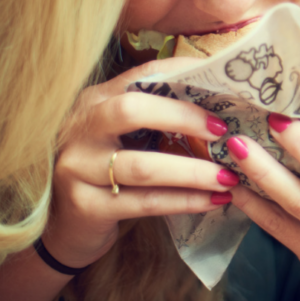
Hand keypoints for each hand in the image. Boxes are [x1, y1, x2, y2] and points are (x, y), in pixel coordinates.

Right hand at [46, 58, 238, 269]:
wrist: (69, 225)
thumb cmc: (112, 171)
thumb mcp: (128, 135)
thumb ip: (161, 117)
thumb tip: (223, 108)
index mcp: (97, 100)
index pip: (143, 76)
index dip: (184, 75)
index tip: (224, 86)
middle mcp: (81, 128)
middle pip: (132, 110)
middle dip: (185, 117)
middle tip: (224, 131)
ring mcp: (78, 168)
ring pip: (144, 166)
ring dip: (194, 171)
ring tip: (230, 177)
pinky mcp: (86, 206)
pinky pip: (145, 202)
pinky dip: (185, 201)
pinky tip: (213, 201)